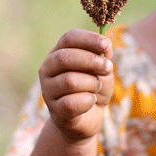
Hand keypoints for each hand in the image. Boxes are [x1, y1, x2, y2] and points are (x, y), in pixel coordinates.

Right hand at [38, 29, 114, 143]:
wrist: (89, 117)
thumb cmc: (94, 88)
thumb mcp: (102, 69)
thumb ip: (103, 56)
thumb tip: (105, 45)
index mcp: (58, 53)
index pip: (68, 38)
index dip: (88, 39)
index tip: (106, 44)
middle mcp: (48, 69)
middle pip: (65, 58)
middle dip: (91, 61)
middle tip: (108, 68)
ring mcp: (48, 90)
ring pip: (69, 81)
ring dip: (91, 83)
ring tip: (97, 87)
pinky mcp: (54, 110)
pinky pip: (71, 103)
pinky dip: (88, 101)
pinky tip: (91, 100)